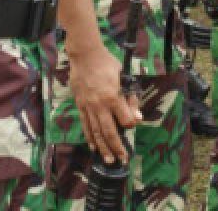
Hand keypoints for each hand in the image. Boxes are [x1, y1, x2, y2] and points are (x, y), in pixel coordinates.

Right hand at [67, 44, 141, 164]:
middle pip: (109, 131)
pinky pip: (86, 125)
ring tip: (108, 160)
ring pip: (96, 132)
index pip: (124, 119)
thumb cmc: (107, 64)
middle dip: (117, 147)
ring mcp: (88, 107)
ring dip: (103, 148)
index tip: (133, 125)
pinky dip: (90, 137)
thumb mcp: (123, 76)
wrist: (85, 56)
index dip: (130, 124)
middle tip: (122, 159)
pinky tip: (93, 147)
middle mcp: (100, 105)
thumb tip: (137, 116)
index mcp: (113, 97)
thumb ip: (130, 97)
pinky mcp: (80, 106)